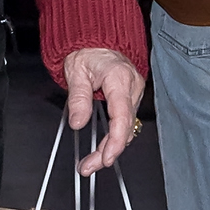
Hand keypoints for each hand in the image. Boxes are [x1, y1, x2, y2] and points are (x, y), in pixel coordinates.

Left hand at [63, 47, 144, 173]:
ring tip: (91, 163)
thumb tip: (78, 122)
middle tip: (89, 166)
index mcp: (119, 79)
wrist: (98, 42)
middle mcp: (132, 88)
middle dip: (108, 151)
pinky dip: (114, 139)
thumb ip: (78, 98)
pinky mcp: (130, 100)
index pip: (121, 115)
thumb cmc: (88, 53)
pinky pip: (125, 124)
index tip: (106, 157)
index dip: (115, 140)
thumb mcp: (75, 72)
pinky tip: (102, 150)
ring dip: (110, 148)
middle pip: (125, 127)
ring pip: (126, 129)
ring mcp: (134, 95)